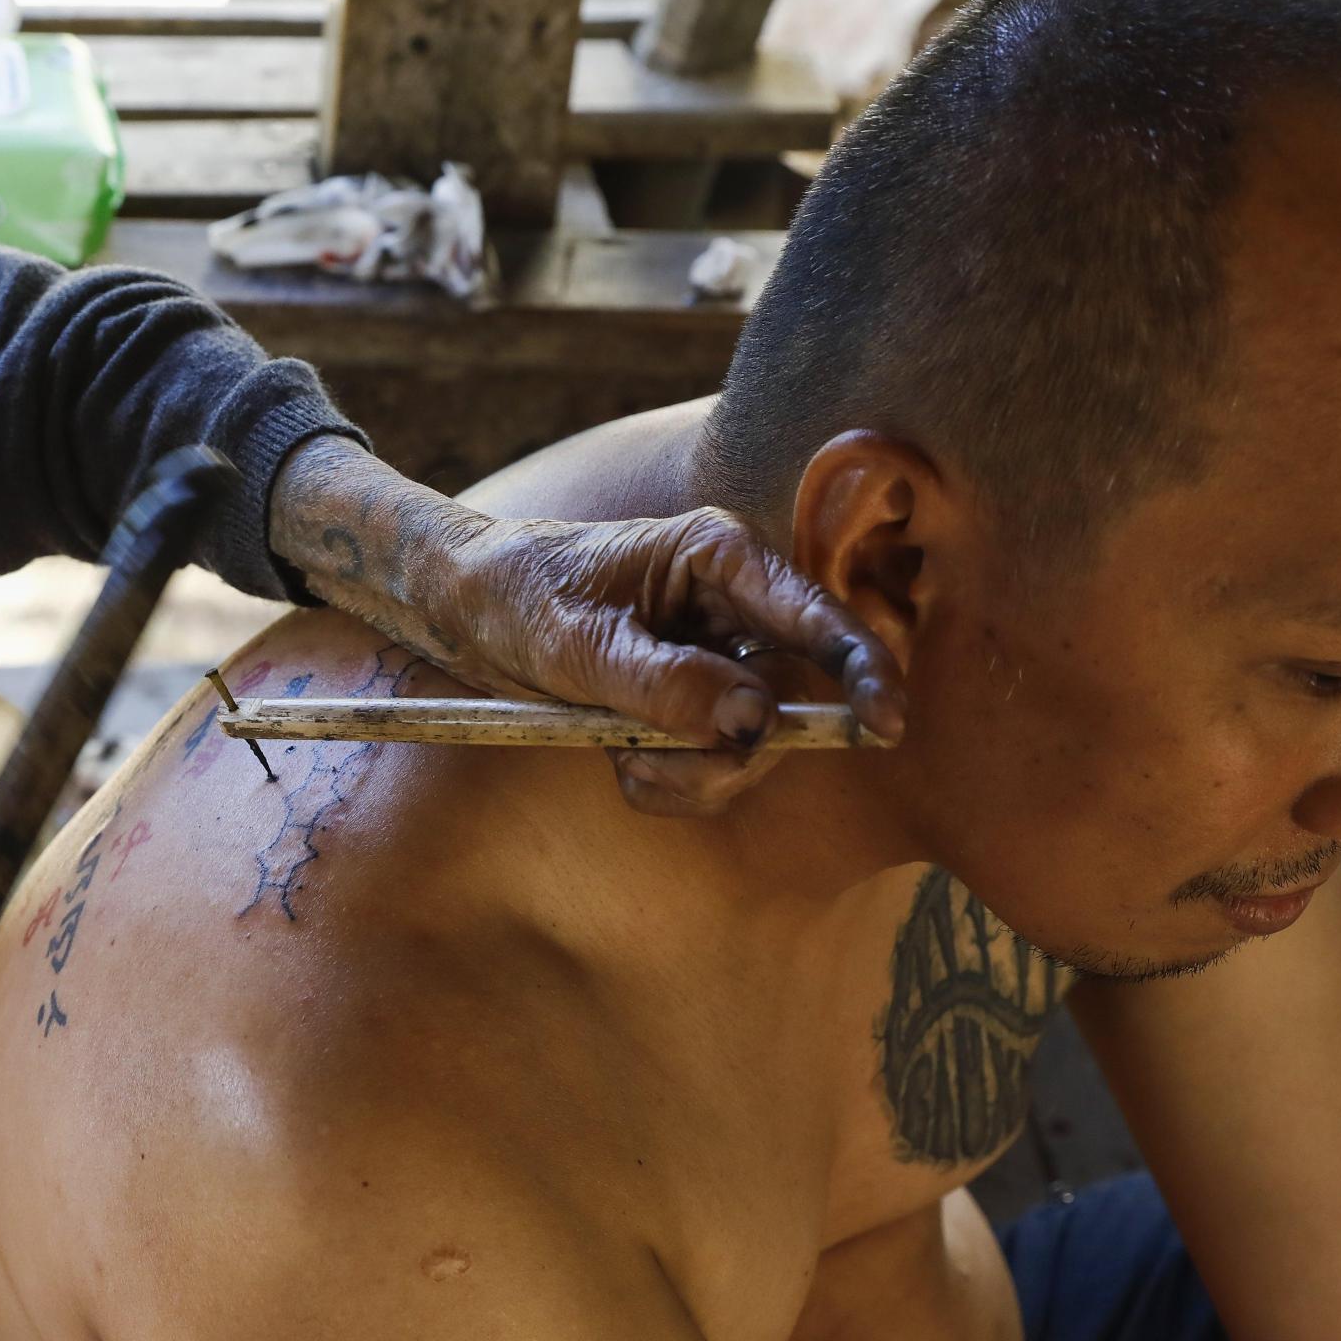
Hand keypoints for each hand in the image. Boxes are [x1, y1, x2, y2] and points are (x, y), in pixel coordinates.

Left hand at [266, 441, 904, 814]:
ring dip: (690, 774)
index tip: (882, 725)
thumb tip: (754, 719)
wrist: (457, 607)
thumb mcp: (571, 642)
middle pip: (789, 703)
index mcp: (716, 558)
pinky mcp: (694, 703)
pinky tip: (617, 760)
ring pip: (752, 748)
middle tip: (649, 764)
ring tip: (616, 754)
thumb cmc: (510, 594)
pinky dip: (669, 783)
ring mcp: (718, 659)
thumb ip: (662, 682)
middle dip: (730, 752)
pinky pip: (713, 768)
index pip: (815, 614)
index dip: (861, 669)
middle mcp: (732, 607)